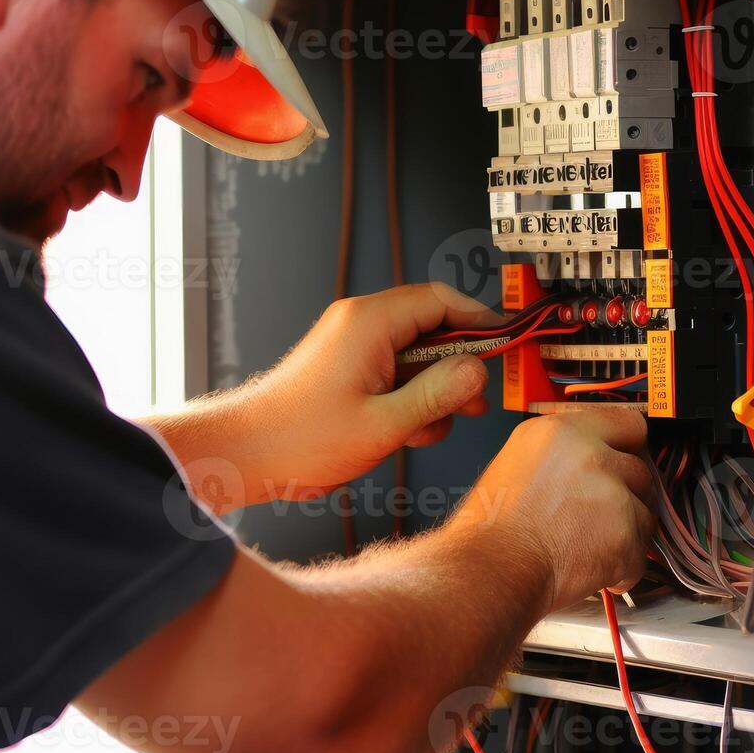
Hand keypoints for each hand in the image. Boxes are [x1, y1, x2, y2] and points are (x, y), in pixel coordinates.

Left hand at [235, 282, 503, 498]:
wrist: (247, 453)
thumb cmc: (300, 438)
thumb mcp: (385, 424)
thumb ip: (438, 395)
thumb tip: (476, 371)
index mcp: (370, 322)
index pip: (441, 299)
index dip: (480, 321)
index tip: (506, 345)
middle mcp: (360, 323)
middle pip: (432, 327)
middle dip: (457, 367)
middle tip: (473, 403)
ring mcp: (351, 344)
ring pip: (415, 355)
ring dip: (429, 392)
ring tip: (422, 429)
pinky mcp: (346, 366)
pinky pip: (393, 371)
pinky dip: (405, 398)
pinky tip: (399, 432)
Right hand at [459, 407, 656, 612]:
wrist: (491, 568)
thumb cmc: (491, 526)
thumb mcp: (517, 461)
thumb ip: (562, 452)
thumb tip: (591, 459)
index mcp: (561, 432)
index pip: (627, 423)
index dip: (627, 448)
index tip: (622, 463)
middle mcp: (590, 454)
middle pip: (639, 470)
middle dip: (624, 497)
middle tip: (593, 517)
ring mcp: (612, 493)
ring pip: (645, 513)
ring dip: (625, 533)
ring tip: (585, 546)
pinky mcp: (625, 533)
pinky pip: (640, 555)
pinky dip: (621, 568)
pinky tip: (588, 567)